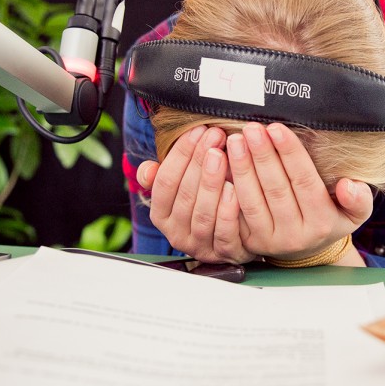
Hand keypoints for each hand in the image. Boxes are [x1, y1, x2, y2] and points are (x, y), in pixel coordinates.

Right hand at [138, 126, 254, 263]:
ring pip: (202, 215)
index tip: (198, 130)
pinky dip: (228, 211)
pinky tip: (235, 190)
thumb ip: (162, 176)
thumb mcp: (182, 187)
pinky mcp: (225, 254)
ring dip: (212, 183)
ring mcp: (200, 246)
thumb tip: (147, 170)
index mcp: (161, 215)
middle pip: (185, 195)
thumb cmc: (206, 202)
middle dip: (200, 161)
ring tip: (223, 157)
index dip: (181, 154)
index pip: (165, 182)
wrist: (237, 235)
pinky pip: (224, 234)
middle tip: (215, 136)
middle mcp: (176, 234)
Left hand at [227, 123, 371, 264]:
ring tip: (236, 140)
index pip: (304, 182)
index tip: (277, 129)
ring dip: (242, 168)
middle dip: (262, 156)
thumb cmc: (329, 219)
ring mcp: (269, 240)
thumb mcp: (354, 214)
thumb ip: (359, 200)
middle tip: (252, 128)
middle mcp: (295, 235)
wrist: (306, 251)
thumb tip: (349, 185)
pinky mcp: (248, 242)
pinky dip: (226, 188)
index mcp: (322, 223)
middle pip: (276, 189)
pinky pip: (234, 213)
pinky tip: (221, 165)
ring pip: (252, 200)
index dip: (290, 154)